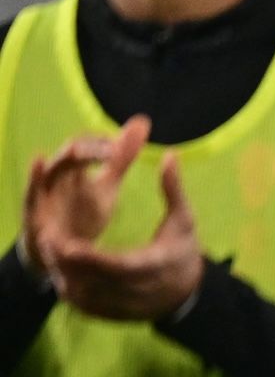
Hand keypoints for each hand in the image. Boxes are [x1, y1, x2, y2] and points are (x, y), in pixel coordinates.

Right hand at [20, 116, 145, 284]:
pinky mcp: (34, 214)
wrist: (62, 255)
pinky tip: (38, 162)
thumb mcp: (106, 186)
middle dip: (89, 151)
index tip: (124, 144)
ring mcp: (45, 195)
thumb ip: (121, 157)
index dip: (104, 144)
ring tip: (78, 152)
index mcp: (78, 171)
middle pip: (71, 156)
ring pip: (51, 170)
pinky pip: (31, 194)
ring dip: (64, 161)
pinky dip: (33, 179)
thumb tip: (142, 121)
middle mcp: (60, 178)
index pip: (88, 148)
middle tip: (112, 152)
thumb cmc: (83, 214)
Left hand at [54, 143, 203, 321]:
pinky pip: (84, 304)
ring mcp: (124, 306)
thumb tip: (169, 155)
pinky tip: (58, 268)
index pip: (121, 266)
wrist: (187, 293)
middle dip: (68, 262)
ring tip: (48, 251)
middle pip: (97, 281)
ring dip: (64, 274)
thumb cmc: (182, 250)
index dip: (93, 258)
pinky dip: (68, 287)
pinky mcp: (112, 315)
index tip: (68, 245)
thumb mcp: (183, 220)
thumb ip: (173, 190)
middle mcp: (140, 292)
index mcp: (157, 266)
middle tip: (46, 240)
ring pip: (85, 295)